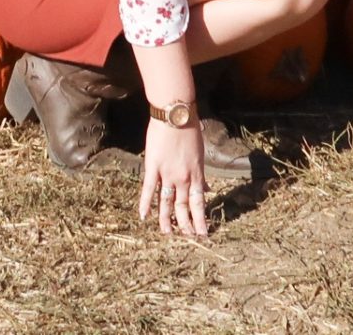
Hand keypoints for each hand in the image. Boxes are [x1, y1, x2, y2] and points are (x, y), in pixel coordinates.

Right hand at [137, 117, 208, 237]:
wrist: (176, 115)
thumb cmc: (190, 130)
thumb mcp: (201, 154)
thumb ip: (202, 175)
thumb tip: (208, 188)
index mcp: (196, 174)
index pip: (199, 203)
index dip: (200, 220)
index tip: (202, 233)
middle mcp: (183, 178)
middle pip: (184, 207)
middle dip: (186, 224)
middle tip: (187, 237)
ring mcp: (167, 174)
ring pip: (167, 202)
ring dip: (167, 219)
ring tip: (168, 233)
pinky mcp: (153, 167)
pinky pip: (149, 189)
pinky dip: (146, 204)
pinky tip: (144, 217)